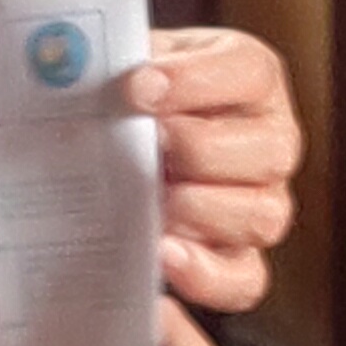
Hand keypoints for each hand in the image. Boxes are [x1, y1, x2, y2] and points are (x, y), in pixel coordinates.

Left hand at [128, 28, 298, 312]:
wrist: (118, 146)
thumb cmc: (130, 98)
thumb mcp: (128, 65)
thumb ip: (115, 66)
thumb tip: (73, 75)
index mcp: (251, 79)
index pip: (249, 73)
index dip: (194, 81)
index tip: (137, 89)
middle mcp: (271, 143)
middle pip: (268, 150)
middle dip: (197, 148)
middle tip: (146, 146)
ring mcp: (262, 204)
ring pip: (260, 216)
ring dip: (199, 209)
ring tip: (147, 202)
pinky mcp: (241, 260)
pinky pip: (243, 281)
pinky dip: (203, 274)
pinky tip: (159, 255)